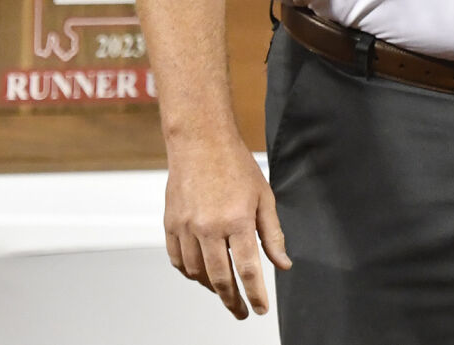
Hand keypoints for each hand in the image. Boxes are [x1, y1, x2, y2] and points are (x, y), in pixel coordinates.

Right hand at [163, 133, 290, 318]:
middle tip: (241, 312)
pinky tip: (201, 274)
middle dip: (232, 300)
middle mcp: (209, 227)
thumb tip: (282, 264)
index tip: (261, 310)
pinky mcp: (170, 224)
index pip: (248, 269)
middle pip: (220, 278)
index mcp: (237, 220)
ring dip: (211, 286)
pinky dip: (189, 272)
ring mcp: (186, 227)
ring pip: (196, 272)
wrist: (200, 141)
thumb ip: (273, 234)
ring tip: (224, 290)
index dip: (255, 294)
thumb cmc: (235, 165)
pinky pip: (177, 260)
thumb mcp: (264, 197)